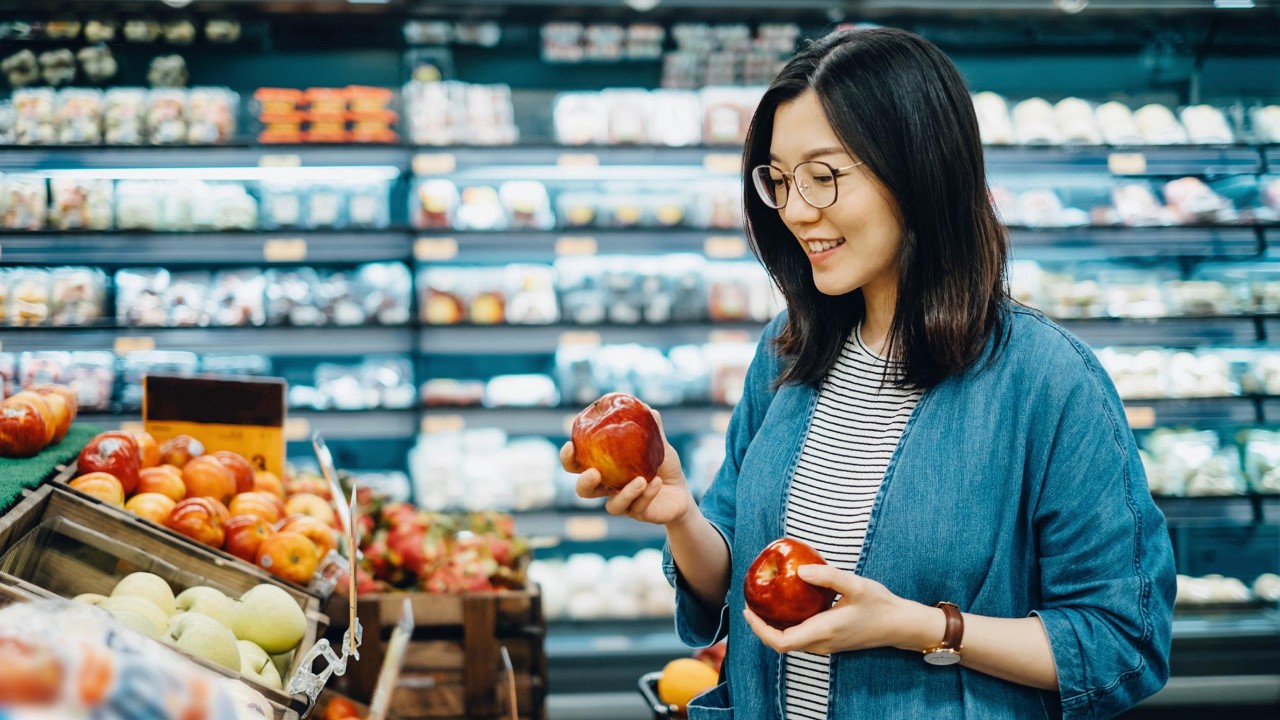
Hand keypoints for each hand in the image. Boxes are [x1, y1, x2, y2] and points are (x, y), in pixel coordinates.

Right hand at [560, 409, 690, 525]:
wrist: (681, 492)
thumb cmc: (663, 465)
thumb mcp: (658, 445)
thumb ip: (651, 428)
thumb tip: (647, 408)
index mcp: (604, 468)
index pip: (578, 464)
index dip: (568, 458)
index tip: (570, 445)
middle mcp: (608, 488)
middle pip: (583, 490)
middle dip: (584, 482)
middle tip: (594, 473)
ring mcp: (623, 503)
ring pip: (612, 506)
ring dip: (625, 493)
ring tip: (641, 479)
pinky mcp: (639, 514)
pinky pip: (639, 507)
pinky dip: (647, 494)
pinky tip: (657, 483)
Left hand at [742, 564, 932, 654]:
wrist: (900, 625)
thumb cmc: (880, 604)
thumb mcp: (856, 584)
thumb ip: (828, 576)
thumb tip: (799, 569)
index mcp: (824, 631)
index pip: (781, 641)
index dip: (759, 629)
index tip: (748, 610)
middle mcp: (822, 643)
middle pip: (781, 644)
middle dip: (761, 626)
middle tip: (750, 603)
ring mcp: (826, 645)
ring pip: (790, 642)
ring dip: (772, 627)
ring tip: (762, 604)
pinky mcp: (830, 642)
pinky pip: (800, 638)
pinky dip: (786, 626)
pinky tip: (786, 606)